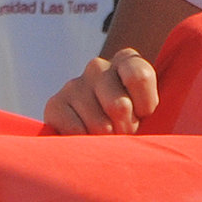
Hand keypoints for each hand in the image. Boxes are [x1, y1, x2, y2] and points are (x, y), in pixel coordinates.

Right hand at [42, 48, 158, 134]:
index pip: (139, 76)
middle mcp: (98, 67)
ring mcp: (74, 84)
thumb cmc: (131, 121)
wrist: (101, 134)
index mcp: (125, 60)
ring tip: (105, 136)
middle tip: (122, 132)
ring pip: (99, 124)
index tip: (142, 114)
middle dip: (125, 128)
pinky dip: (85, 141)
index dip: (145, 105)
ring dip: (106, 139)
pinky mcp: (55, 104)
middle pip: (119, 105)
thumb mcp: (147, 110)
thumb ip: (143, 107)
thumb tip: (120, 118)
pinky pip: (75, 131)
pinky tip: (85, 137)